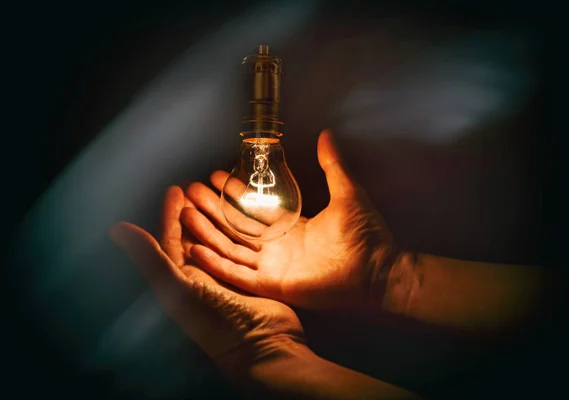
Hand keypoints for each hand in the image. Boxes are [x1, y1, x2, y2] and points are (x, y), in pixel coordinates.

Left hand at [109, 186, 305, 376]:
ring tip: (219, 195)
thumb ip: (150, 257)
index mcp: (180, 281)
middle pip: (194, 237)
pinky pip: (242, 248)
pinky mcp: (251, 278)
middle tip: (196, 186)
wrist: (263, 346)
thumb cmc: (217, 322)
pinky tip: (248, 218)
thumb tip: (117, 229)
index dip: (170, 215)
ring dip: (216, 217)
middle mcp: (201, 278)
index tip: (175, 190)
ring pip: (218, 239)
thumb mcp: (179, 287)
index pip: (170, 241)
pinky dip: (242, 231)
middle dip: (193, 211)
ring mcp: (227, 278)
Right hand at [181, 130, 399, 310]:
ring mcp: (274, 267)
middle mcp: (278, 247)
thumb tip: (326, 133)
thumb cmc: (366, 235)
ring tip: (183, 214)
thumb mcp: (345, 190)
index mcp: (292, 226)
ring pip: (231, 247)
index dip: (234, 193)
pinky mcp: (273, 284)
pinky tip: (194, 250)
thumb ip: (332, 163)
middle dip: (212, 208)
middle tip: (189, 192)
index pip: (254, 208)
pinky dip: (216, 263)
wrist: (377, 270)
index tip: (214, 175)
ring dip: (207, 232)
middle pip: (236, 226)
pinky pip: (238, 274)